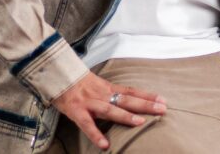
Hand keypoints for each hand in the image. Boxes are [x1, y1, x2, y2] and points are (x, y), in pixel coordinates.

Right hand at [51, 70, 167, 149]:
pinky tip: (105, 145)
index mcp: (107, 87)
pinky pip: (87, 125)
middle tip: (162, 109)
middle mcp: (101, 94)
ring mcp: (90, 102)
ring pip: (110, 109)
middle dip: (145, 104)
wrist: (56, 75)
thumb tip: (125, 99)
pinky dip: (96, 134)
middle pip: (126, 99)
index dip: (147, 95)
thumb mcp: (96, 84)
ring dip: (125, 116)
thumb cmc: (76, 82)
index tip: (163, 99)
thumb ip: (109, 92)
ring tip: (140, 122)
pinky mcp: (76, 111)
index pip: (131, 91)